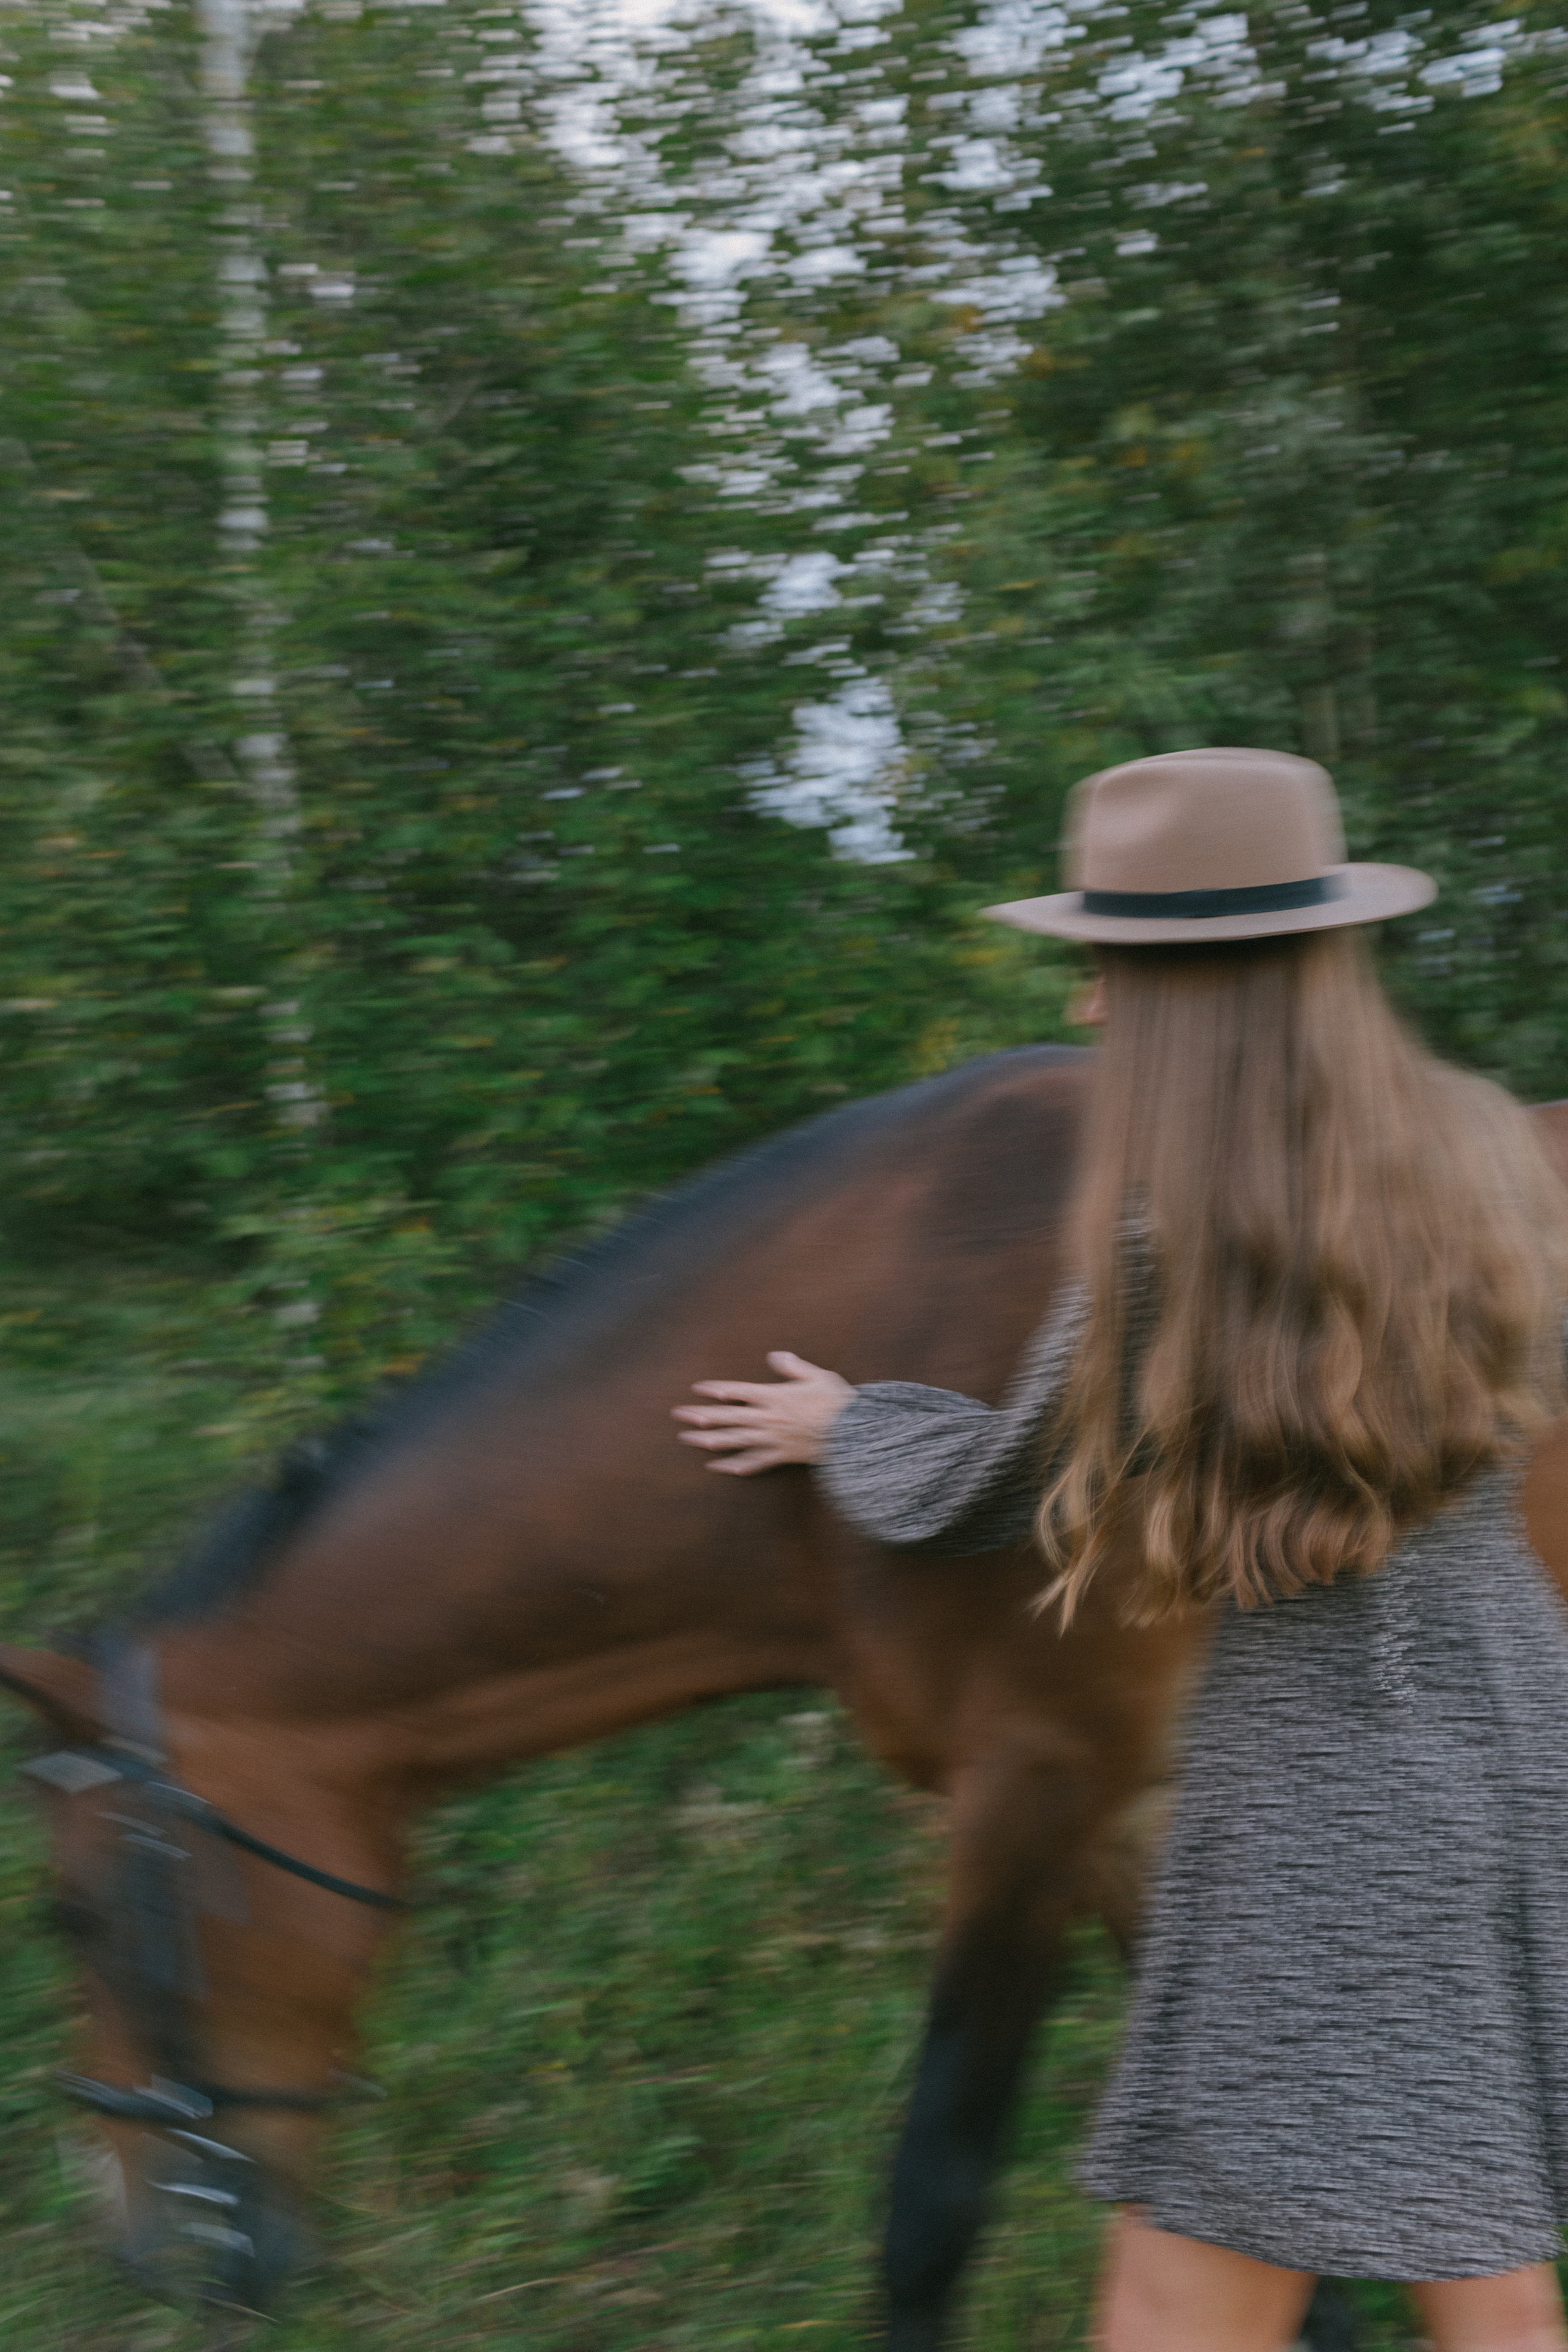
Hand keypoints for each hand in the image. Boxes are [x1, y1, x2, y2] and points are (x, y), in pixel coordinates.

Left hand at [672, 1352, 854, 1475]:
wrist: (856, 1433)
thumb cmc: (838, 1402)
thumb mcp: (818, 1376)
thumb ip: (793, 1367)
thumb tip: (775, 1355)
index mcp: (774, 1396)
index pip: (737, 1392)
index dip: (715, 1390)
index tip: (697, 1389)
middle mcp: (768, 1418)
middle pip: (728, 1416)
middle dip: (701, 1415)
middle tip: (678, 1416)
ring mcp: (773, 1439)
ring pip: (735, 1440)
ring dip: (710, 1440)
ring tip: (689, 1440)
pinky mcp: (782, 1456)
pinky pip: (755, 1462)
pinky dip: (736, 1465)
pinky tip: (719, 1468)